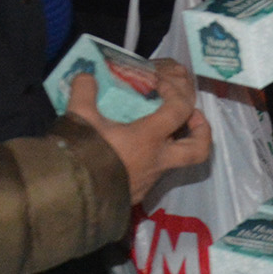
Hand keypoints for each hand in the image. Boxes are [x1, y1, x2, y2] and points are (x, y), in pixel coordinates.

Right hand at [64, 60, 211, 203]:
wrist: (70, 198)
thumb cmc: (80, 156)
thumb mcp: (79, 118)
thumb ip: (83, 91)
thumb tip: (85, 75)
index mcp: (149, 138)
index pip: (180, 109)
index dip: (175, 90)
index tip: (158, 83)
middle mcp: (157, 159)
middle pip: (199, 148)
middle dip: (201, 129)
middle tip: (189, 114)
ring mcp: (151, 179)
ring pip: (178, 161)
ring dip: (175, 142)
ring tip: (161, 128)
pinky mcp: (139, 192)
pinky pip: (156, 171)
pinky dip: (153, 156)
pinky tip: (134, 147)